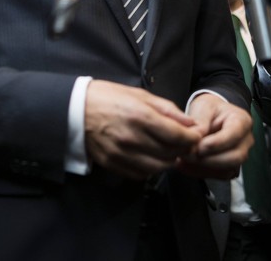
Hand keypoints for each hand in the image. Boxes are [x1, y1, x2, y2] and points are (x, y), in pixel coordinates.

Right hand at [84, 80, 200, 179]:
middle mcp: (132, 138)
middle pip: (171, 153)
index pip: (178, 136)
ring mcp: (122, 153)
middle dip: (183, 149)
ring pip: (158, 167)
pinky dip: (151, 168)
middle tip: (184, 142)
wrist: (75, 109)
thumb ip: (167, 110)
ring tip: (168, 150)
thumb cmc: (107, 97)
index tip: (195, 135)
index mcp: (141, 116)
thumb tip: (190, 123)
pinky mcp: (113, 164)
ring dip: (168, 161)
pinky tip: (150, 156)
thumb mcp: (140, 95)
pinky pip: (141, 174)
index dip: (192, 138)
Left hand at [176, 93, 251, 178]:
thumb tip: (195, 137)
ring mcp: (239, 155)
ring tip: (183, 160)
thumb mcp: (203, 106)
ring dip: (204, 168)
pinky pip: (219, 175)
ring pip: (227, 170)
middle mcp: (245, 140)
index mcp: (242, 121)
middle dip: (210, 159)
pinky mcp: (230, 167)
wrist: (211, 116)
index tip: (200, 146)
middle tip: (189, 155)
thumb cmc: (210, 109)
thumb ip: (200, 120)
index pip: (234, 135)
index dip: (217, 143)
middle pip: (235, 157)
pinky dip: (201, 172)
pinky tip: (185, 165)